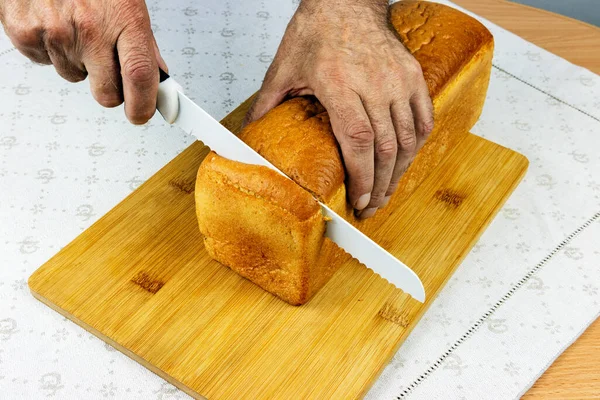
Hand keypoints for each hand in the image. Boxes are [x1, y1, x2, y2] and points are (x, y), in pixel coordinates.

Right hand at [0, 0, 166, 123]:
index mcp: (124, 19)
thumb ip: (143, 43)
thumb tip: (157, 77)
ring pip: (75, 77)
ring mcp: (56, 34)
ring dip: (79, 63)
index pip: (140, 77)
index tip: (143, 114)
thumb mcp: (128, 3)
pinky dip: (53, 50)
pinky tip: (56, 25)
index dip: (143, 105)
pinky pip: (47, 63)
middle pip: (106, 94)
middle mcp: (90, 29)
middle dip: (112, 90)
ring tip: (77, 29)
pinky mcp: (27, 36)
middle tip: (110, 67)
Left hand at [246, 0, 433, 218]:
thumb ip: (268, 105)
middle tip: (371, 206)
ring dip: (398, 172)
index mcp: (340, 86)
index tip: (360, 200)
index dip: (363, 177)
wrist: (345, 1)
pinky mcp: (413, 76)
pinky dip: (416, 145)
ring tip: (387, 192)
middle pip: (385, 148)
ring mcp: (398, 81)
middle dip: (380, 185)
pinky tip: (406, 162)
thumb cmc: (317, 31)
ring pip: (407, 139)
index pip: (358, 142)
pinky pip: (424, 118)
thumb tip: (249, 134)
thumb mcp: (284, 68)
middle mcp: (374, 85)